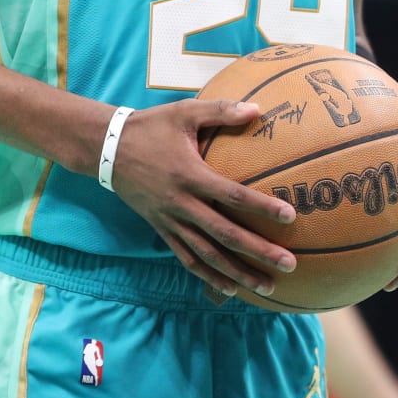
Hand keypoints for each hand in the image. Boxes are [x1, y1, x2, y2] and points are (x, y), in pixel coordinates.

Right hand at [107, 98, 298, 299]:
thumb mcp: (184, 112)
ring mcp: (171, 221)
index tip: (290, 217)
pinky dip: (208, 276)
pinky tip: (229, 288)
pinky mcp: (162, 230)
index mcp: (190, 175)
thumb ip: (221, 111)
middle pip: (225, 234)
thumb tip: (258, 109)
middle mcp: (182, 204)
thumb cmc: (151, 127)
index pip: (232, 195)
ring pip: (208, 255)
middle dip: (258, 252)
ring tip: (266, 287)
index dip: (261, 207)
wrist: (107, 149)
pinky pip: (187, 258)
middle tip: (289, 264)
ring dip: (237, 273)